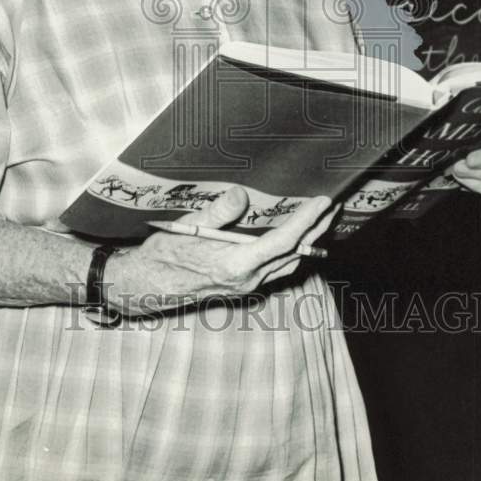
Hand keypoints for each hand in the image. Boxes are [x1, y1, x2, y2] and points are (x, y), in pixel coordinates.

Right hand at [104, 187, 338, 316]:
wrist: (146, 286)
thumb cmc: (163, 255)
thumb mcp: (187, 227)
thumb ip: (217, 213)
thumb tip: (241, 195)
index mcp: (236, 265)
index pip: (283, 241)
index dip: (306, 220)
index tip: (323, 201)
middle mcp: (247, 279)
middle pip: (294, 253)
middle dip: (316, 229)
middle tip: (334, 205)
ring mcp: (246, 286)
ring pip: (289, 264)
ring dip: (307, 241)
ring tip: (321, 219)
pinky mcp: (242, 285)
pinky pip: (277, 268)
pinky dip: (292, 251)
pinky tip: (294, 238)